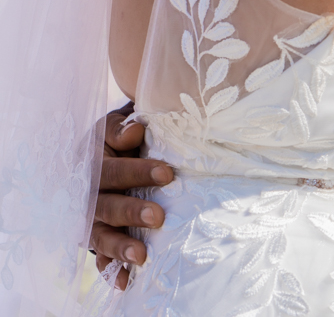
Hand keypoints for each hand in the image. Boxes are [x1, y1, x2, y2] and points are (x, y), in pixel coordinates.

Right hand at [91, 109, 173, 291]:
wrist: (101, 156)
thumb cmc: (115, 140)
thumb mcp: (112, 128)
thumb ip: (120, 130)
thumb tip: (134, 133)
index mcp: (92, 165)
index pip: (114, 170)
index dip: (138, 172)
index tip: (167, 175)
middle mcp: (88, 196)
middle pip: (107, 206)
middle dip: (132, 212)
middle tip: (158, 217)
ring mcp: (90, 220)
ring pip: (101, 236)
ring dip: (120, 247)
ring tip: (142, 256)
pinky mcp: (95, 238)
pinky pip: (101, 257)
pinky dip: (110, 270)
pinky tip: (123, 283)